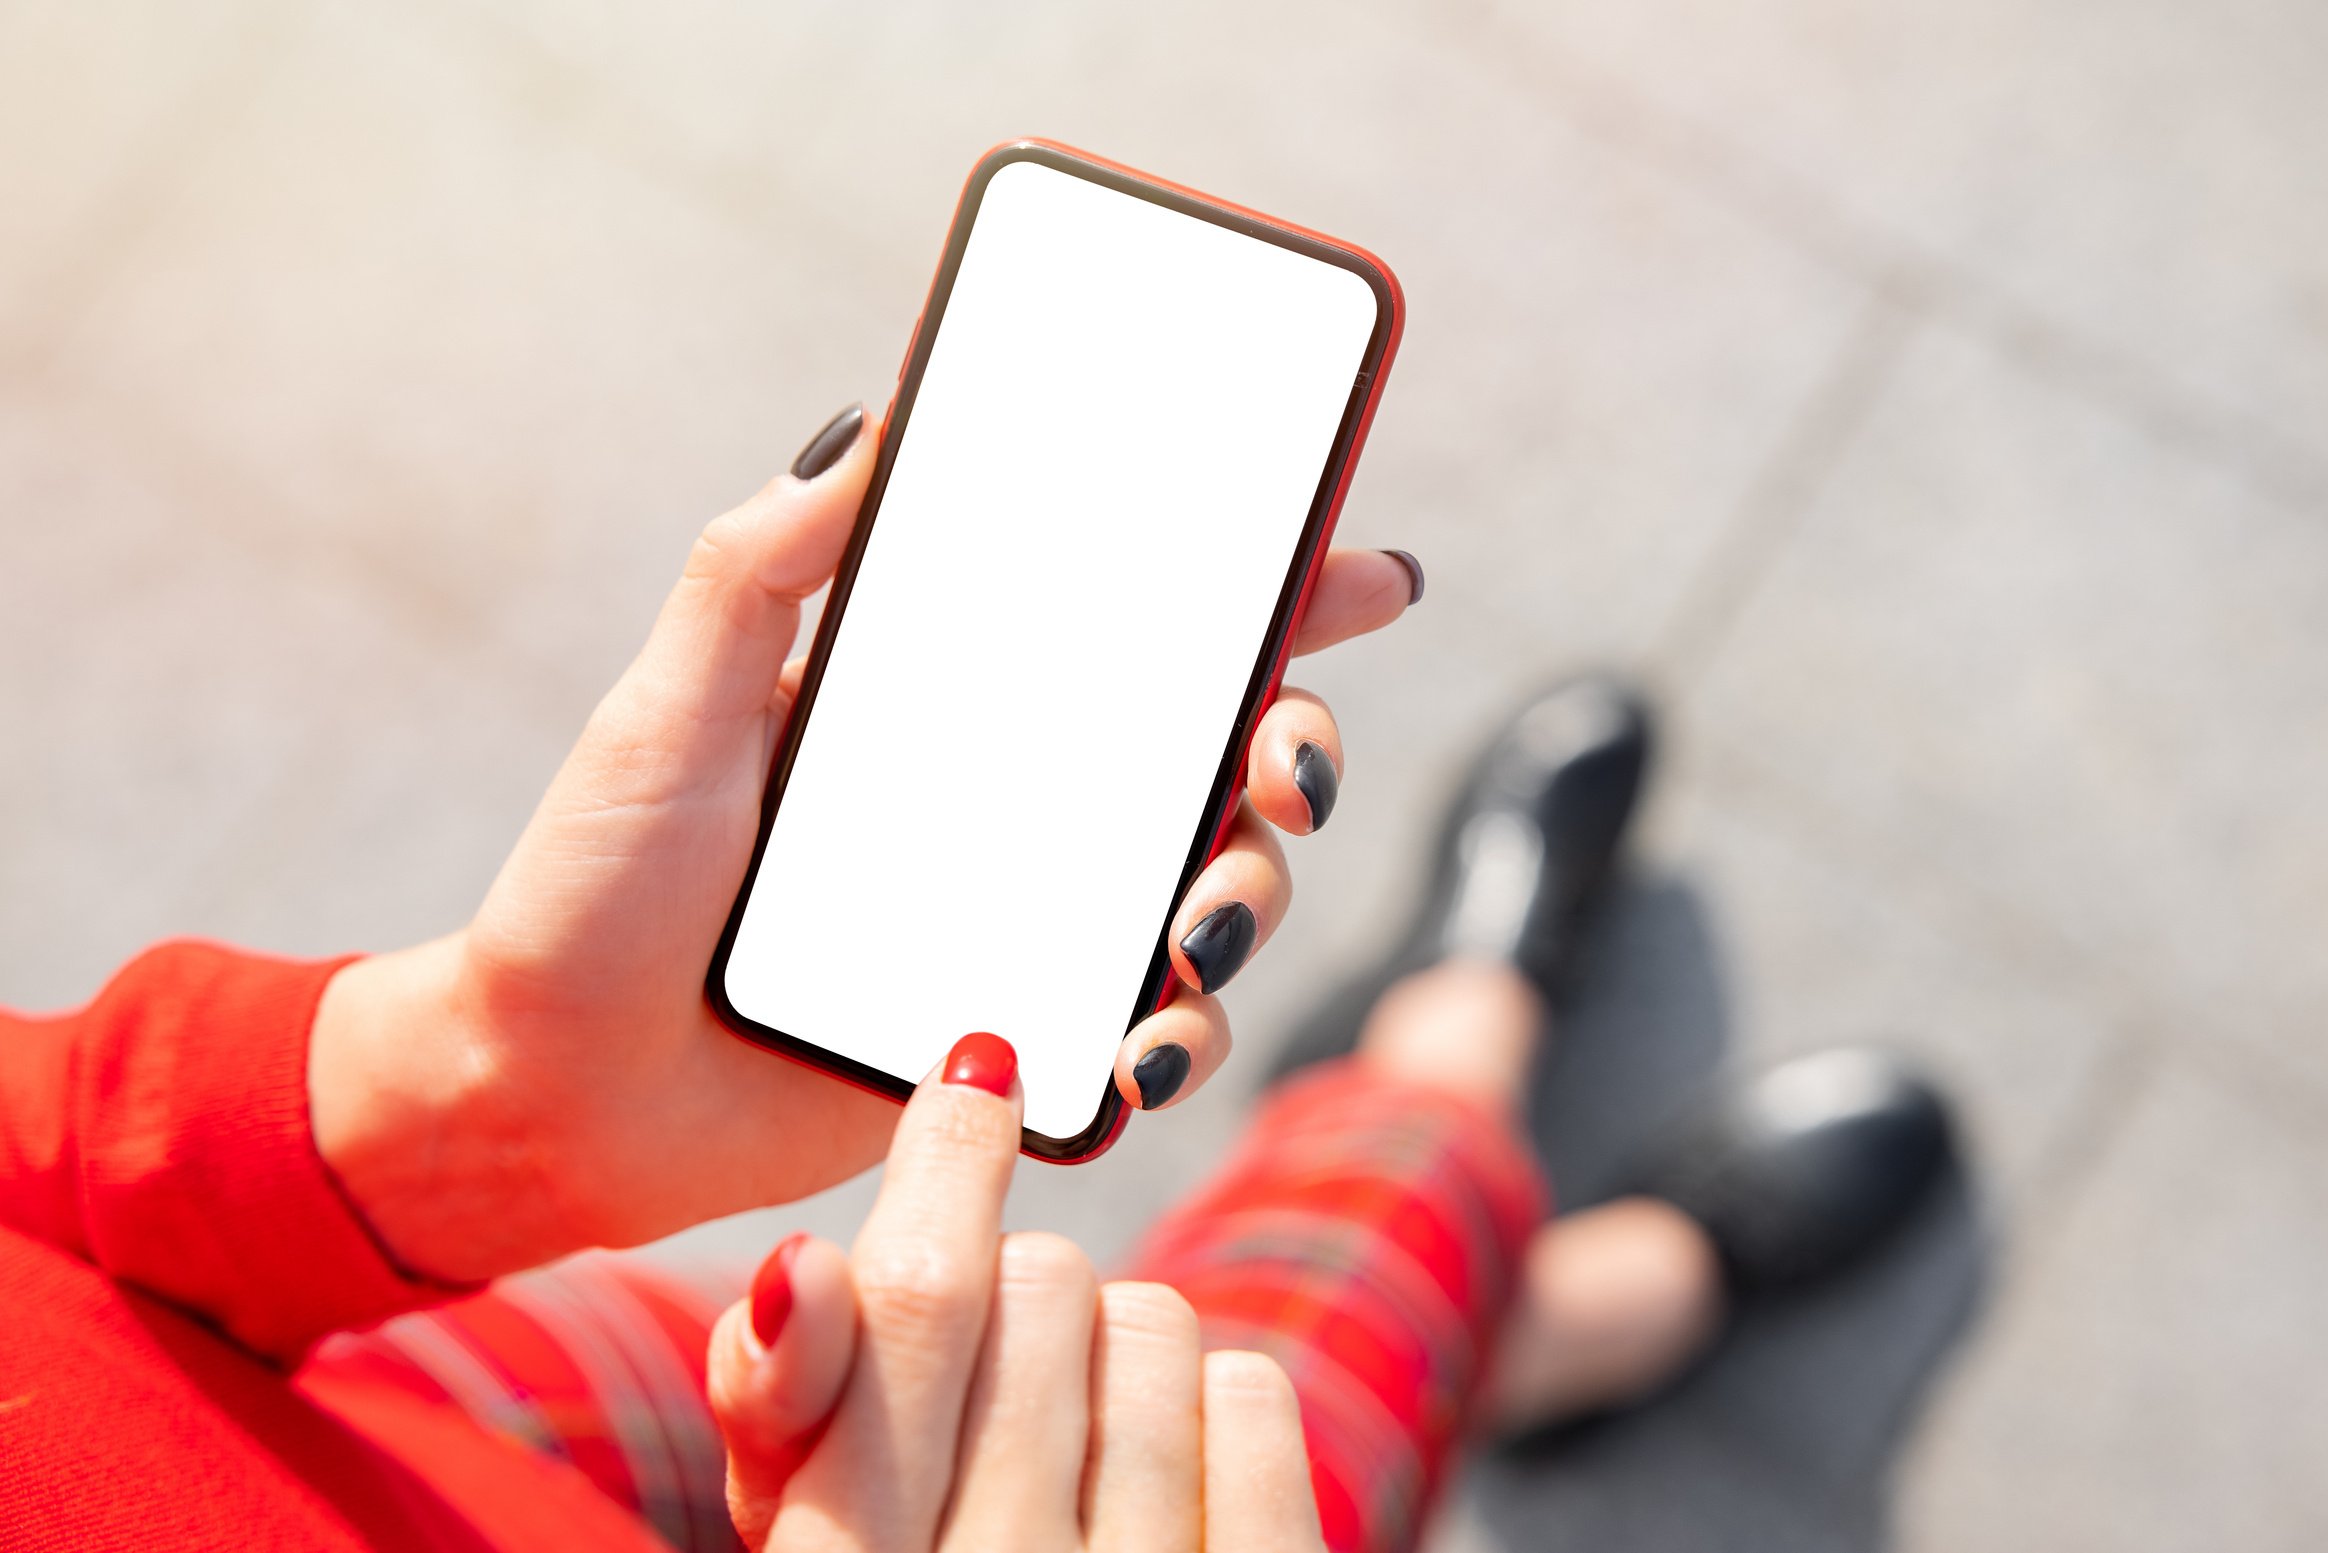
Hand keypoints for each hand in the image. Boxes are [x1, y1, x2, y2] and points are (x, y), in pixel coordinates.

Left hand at [311, 403, 1417, 1280]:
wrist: (546, 1093)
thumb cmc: (591, 892)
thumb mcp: (668, 708)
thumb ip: (757, 569)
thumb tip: (872, 424)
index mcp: (951, 711)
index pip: (1130, 634)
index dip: (1264, 602)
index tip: (1356, 569)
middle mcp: (1013, 812)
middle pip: (1218, 764)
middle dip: (1295, 752)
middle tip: (1283, 771)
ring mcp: (1022, 929)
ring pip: (1212, 897)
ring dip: (1247, 903)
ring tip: (1191, 937)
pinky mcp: (1012, 1046)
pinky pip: (1147, 1034)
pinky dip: (1178, 1039)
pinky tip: (1145, 1051)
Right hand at [707, 1035, 1327, 1551]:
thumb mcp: (813, 1544)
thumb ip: (787, 1413)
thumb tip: (799, 1265)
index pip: (911, 1304)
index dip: (946, 1159)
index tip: (980, 1067)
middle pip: (1040, 1284)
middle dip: (1010, 1299)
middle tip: (993, 1388)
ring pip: (1151, 1320)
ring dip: (1107, 1356)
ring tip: (1070, 1461)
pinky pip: (1254, 1393)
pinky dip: (1212, 1408)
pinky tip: (1164, 1484)